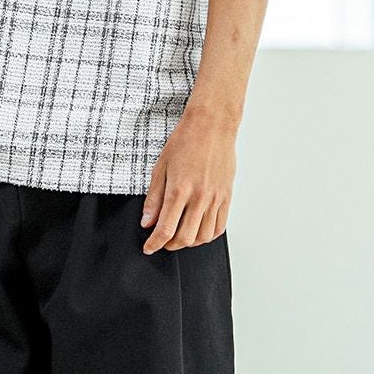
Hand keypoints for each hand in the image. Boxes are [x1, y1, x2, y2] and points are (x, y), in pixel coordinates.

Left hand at [139, 106, 236, 252]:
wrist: (212, 126)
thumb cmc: (185, 141)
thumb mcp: (160, 167)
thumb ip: (153, 198)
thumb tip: (147, 222)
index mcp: (179, 190)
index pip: (165, 229)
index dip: (154, 244)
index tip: (149, 247)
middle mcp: (199, 197)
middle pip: (185, 238)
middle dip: (170, 245)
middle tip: (162, 241)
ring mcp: (215, 198)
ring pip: (203, 236)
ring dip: (189, 242)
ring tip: (179, 236)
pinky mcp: (226, 197)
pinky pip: (219, 226)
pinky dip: (207, 235)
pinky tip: (198, 230)